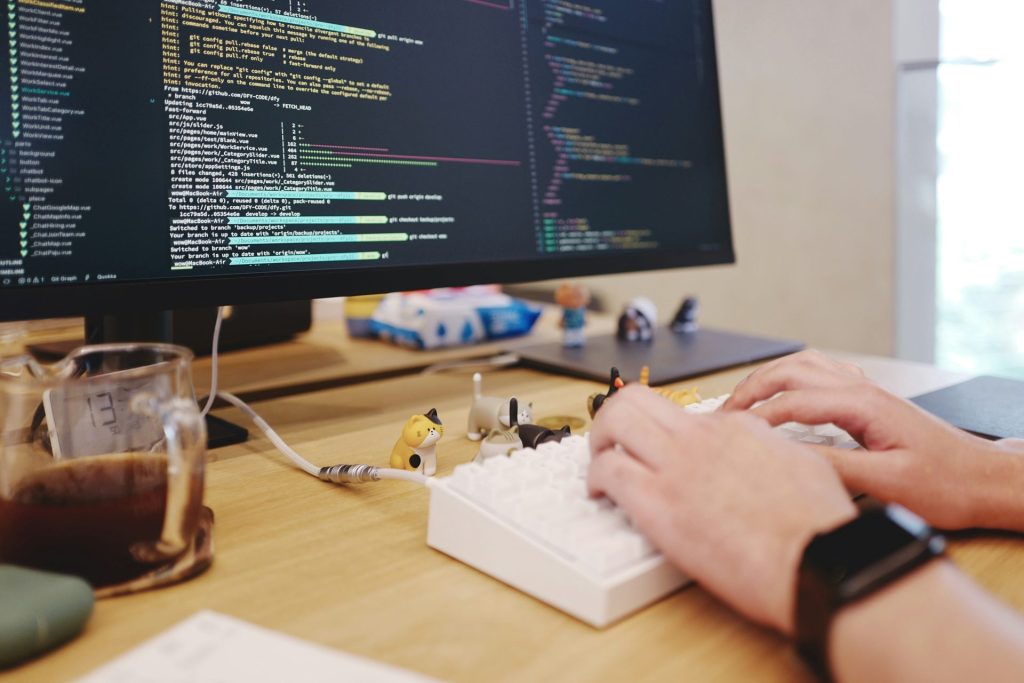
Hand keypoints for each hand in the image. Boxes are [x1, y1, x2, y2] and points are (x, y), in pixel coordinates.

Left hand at [587, 384, 855, 634]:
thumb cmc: (819, 528)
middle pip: (637, 398)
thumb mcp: (805, 465)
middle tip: (610, 440)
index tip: (660, 450)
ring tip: (600, 462)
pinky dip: (595, 478)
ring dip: (598, 439)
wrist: (818, 561)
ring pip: (615, 420)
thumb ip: (773, 452)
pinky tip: (600, 495)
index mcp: (738, 428)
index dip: (666, 433)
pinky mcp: (659, 504)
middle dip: (614, 415)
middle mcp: (702, 438)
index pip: (683, 414)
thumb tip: (764, 453)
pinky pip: (609, 471)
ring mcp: (678, 466)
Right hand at [722, 350, 1023, 530]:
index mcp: (863, 404)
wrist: (986, 480)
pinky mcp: (870, 402)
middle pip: (790, 371)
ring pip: (803, 366)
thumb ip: (836, 467)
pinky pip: (820, 375)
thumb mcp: (889, 483)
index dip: (755, 418)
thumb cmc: (948, 484)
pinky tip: (783, 396)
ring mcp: (866, 391)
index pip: (791, 402)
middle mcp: (862, 389)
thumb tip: (788, 460)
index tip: (730, 434)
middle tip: (723, 414)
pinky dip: (790, 380)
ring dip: (767, 378)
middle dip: (750, 389)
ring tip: (741, 400)